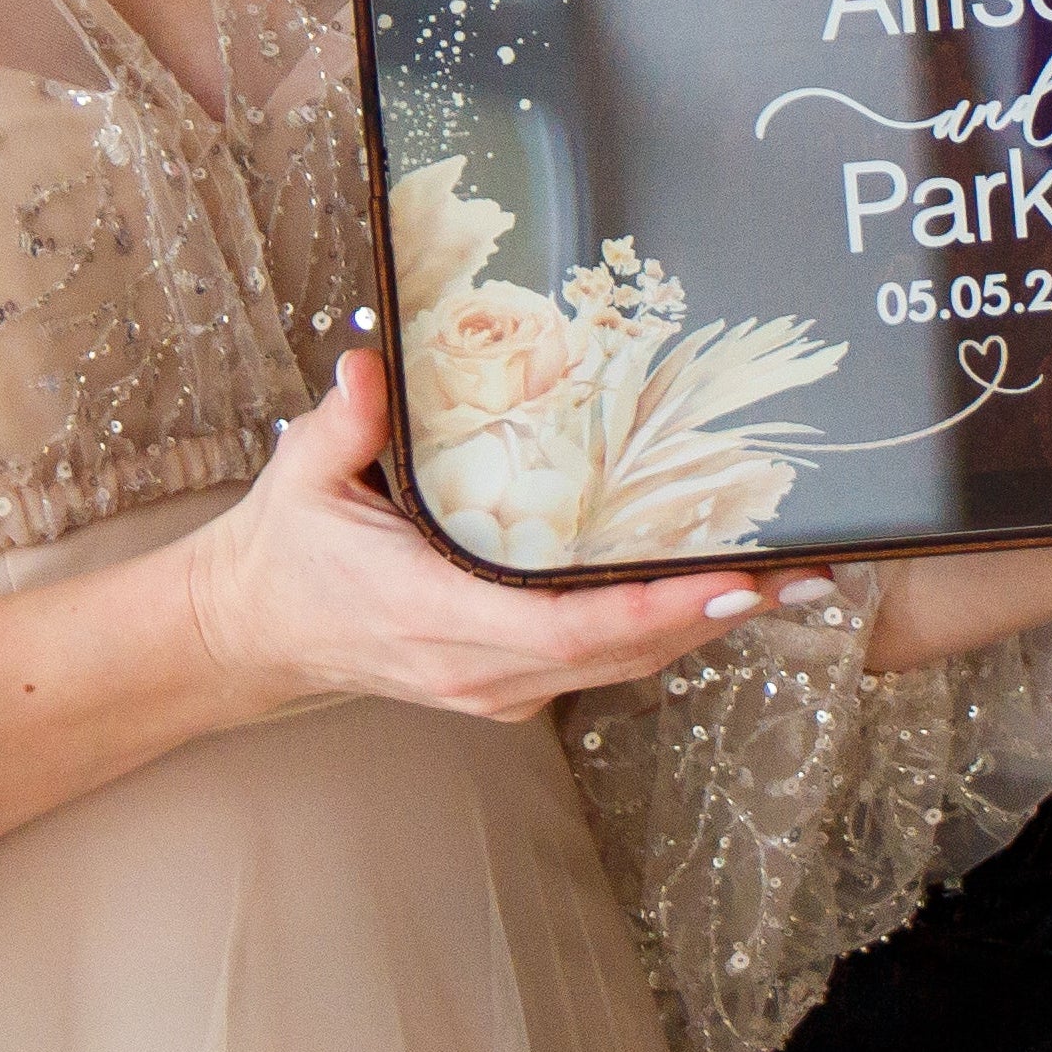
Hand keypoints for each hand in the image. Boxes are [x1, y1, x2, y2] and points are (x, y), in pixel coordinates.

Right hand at [185, 349, 797, 723]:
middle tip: (796, 570)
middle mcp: (477, 666)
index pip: (562, 628)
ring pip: (617, 664)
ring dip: (698, 623)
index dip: (650, 609)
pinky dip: (658, 628)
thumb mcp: (304, 475)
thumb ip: (346, 421)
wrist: (255, 634)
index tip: (725, 581)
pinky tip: (712, 592)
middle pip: (616, 653)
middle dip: (708, 613)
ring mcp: (494, 686)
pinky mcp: (506, 685)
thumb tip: (372, 365)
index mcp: (431, 615)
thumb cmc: (288, 552)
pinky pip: (598, 664)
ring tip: (783, 579)